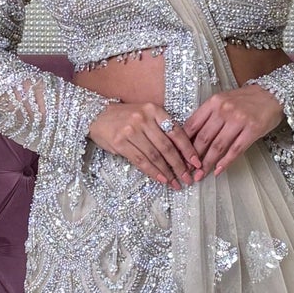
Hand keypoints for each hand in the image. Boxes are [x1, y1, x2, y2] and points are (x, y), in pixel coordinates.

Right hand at [87, 99, 205, 186]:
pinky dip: (153, 172)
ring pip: (154, 156)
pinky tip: (161, 179)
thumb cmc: (126, 117)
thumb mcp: (146, 115)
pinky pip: (140, 161)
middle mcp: (143, 119)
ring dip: (167, 172)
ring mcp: (131, 131)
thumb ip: (162, 129)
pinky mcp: (120, 143)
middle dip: (179, 165)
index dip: (188, 149)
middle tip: (188, 178)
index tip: (196, 163)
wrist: (97, 115)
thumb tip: (182, 153)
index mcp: (154, 110)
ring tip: (175, 183)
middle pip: (166, 147)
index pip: (176, 132)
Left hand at [182, 82, 285, 174]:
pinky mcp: (252, 129)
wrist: (272, 94)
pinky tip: (218, 171)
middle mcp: (224, 110)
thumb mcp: (223, 100)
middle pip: (204, 138)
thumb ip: (208, 116)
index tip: (179, 156)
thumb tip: (191, 138)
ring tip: (200, 175)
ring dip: (207, 163)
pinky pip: (235, 149)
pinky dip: (225, 162)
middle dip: (193, 158)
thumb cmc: (246, 100)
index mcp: (213, 102)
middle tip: (187, 171)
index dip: (184, 143)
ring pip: (218, 146)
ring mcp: (239, 119)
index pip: (193, 125)